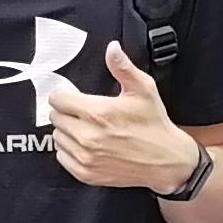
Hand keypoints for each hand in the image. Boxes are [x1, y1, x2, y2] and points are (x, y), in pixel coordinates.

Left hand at [46, 41, 197, 191]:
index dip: (65, 95)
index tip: (74, 97)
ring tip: (88, 128)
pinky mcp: (86, 173)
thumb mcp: (143, 90)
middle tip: (84, 113)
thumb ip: (123, 67)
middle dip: (67, 112)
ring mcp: (85, 157)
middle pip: (55, 117)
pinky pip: (62, 156)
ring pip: (57, 137)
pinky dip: (70, 150)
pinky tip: (87, 144)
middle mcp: (88, 136)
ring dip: (67, 131)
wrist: (166, 161)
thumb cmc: (154, 125)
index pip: (58, 100)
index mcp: (98, 113)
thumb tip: (112, 49)